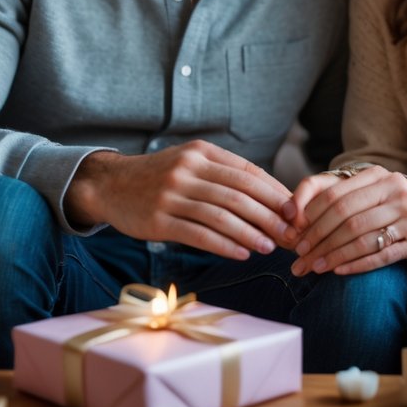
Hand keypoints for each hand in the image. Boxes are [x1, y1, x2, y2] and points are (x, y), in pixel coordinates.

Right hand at [64, 141, 294, 260]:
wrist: (111, 185)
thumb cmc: (161, 176)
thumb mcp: (191, 162)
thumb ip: (225, 173)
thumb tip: (272, 195)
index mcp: (201, 153)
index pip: (248, 172)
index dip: (275, 192)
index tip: (295, 211)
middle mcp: (187, 170)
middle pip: (239, 194)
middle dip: (270, 215)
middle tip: (291, 233)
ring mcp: (171, 195)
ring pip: (221, 215)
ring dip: (251, 233)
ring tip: (271, 246)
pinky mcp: (158, 220)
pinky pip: (198, 234)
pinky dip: (224, 245)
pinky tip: (242, 253)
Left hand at [288, 166, 406, 276]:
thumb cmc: (385, 203)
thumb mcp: (363, 189)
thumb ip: (328, 194)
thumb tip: (290, 212)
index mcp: (378, 176)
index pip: (336, 196)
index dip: (312, 217)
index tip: (294, 236)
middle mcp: (396, 192)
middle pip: (347, 218)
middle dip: (318, 240)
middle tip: (299, 258)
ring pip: (362, 238)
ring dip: (333, 255)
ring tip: (313, 268)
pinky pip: (380, 255)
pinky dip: (356, 265)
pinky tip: (337, 271)